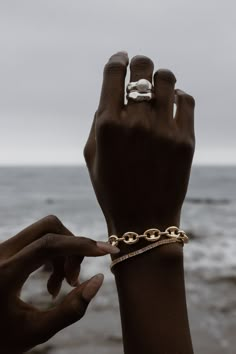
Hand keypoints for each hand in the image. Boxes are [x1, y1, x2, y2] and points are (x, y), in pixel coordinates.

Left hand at [0, 215, 117, 352]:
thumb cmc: (3, 339)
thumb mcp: (37, 332)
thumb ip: (71, 309)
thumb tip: (99, 279)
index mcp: (4, 274)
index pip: (47, 244)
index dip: (80, 244)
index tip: (106, 251)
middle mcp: (1, 253)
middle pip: (49, 228)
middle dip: (72, 247)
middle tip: (75, 279)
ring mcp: (2, 249)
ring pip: (45, 232)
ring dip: (64, 252)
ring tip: (64, 285)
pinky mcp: (6, 250)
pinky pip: (38, 239)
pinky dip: (54, 254)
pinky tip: (54, 281)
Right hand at [84, 52, 194, 235]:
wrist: (143, 220)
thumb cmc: (112, 189)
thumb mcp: (92, 155)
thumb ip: (99, 119)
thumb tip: (114, 93)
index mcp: (107, 125)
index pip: (114, 73)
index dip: (118, 59)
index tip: (121, 58)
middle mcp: (136, 122)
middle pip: (143, 69)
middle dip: (140, 64)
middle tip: (140, 69)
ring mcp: (163, 130)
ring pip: (168, 79)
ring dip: (160, 78)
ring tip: (157, 88)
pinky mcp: (186, 140)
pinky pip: (187, 100)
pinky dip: (179, 97)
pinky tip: (172, 105)